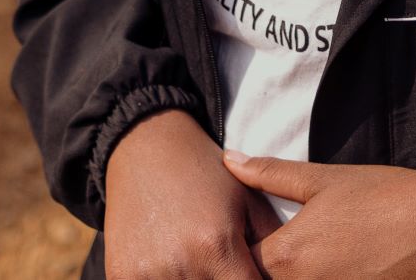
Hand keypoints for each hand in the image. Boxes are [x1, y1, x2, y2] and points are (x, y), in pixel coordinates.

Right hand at [104, 111, 277, 278]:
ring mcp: (147, 274)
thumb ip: (274, 245)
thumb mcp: (249, 202)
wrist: (145, 148)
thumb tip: (294, 274)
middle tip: (225, 266)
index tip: (252, 273)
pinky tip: (173, 267)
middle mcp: (182, 264)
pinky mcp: (121, 275)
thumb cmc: (206, 176)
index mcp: (217, 246)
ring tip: (203, 264)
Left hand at [221, 155, 415, 279]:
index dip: (241, 253)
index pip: (241, 265)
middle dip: (266, 271)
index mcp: (288, 255)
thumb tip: (228, 159)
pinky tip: (346, 268)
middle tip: (281, 250)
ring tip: (321, 255)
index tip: (250, 240)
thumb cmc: (387, 198)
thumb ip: (270, 174)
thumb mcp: (326, 180)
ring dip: (297, 278)